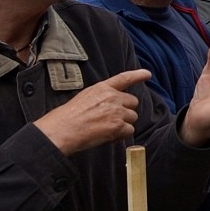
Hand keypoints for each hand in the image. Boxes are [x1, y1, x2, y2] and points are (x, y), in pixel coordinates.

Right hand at [34, 69, 150, 155]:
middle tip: (111, 119)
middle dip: (126, 111)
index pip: (123, 78)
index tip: (147, 74)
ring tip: (106, 128)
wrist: (61, 130)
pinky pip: (129, 131)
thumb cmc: (66, 118)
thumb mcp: (83, 98)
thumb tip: (109, 107)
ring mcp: (117, 111)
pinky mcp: (118, 126)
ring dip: (123, 124)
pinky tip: (107, 136)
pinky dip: (121, 135)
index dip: (137, 75)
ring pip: (132, 117)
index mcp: (101, 88)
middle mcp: (112, 97)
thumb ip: (100, 98)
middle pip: (133, 102)